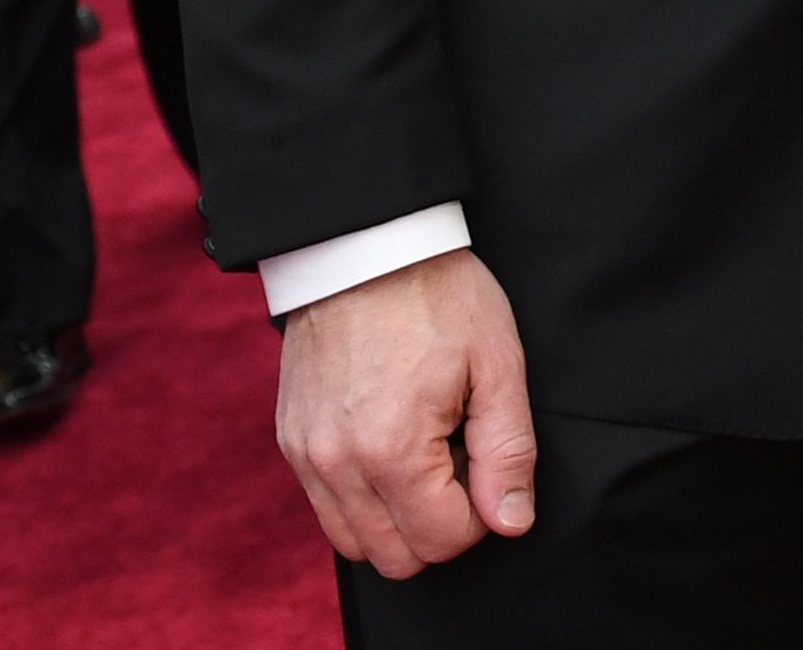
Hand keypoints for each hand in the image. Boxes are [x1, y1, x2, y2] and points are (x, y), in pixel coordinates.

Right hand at [277, 250, 536, 577]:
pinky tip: (387, 445)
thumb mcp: (498, 362)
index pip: (443, 541)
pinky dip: (361, 498)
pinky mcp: (291, 440)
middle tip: (455, 458)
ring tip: (422, 453)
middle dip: (437, 525)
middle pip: (396, 558)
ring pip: (355, 544)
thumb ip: (507, 452)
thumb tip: (510, 522)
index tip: (483, 460)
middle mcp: (338, 464)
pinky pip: (326, 507)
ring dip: (396, 519)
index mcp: (392, 449)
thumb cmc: (437, 294)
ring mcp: (306, 454)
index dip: (480, 513)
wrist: (364, 243)